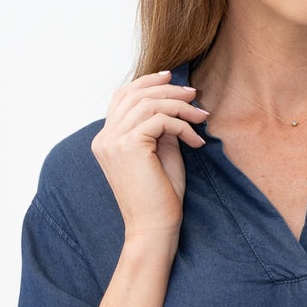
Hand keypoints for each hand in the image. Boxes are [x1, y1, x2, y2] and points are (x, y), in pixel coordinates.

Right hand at [91, 68, 208, 239]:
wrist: (154, 228)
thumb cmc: (160, 198)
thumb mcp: (160, 154)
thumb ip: (160, 127)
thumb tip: (175, 102)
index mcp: (106, 140)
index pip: (122, 97)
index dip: (146, 82)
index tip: (171, 78)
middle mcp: (104, 138)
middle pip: (135, 94)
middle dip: (168, 90)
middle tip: (194, 95)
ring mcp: (113, 141)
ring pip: (149, 103)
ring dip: (180, 106)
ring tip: (201, 117)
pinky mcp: (129, 146)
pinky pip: (160, 120)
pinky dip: (182, 126)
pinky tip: (196, 142)